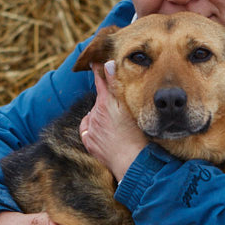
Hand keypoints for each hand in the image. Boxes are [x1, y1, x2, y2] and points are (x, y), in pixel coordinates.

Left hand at [80, 60, 146, 180]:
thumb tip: (108, 64)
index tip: (94, 62)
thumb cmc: (137, 135)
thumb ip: (116, 85)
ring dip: (101, 115)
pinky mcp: (89, 142)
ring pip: (93, 115)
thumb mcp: (128, 107)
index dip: (98, 70)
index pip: (100, 81)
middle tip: (119, 107)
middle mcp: (94, 114)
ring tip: (116, 124)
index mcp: (105, 103)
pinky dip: (93, 128)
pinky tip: (105, 132)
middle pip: (99, 100)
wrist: (132, 161)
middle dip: (105, 99)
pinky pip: (87, 130)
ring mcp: (91, 129)